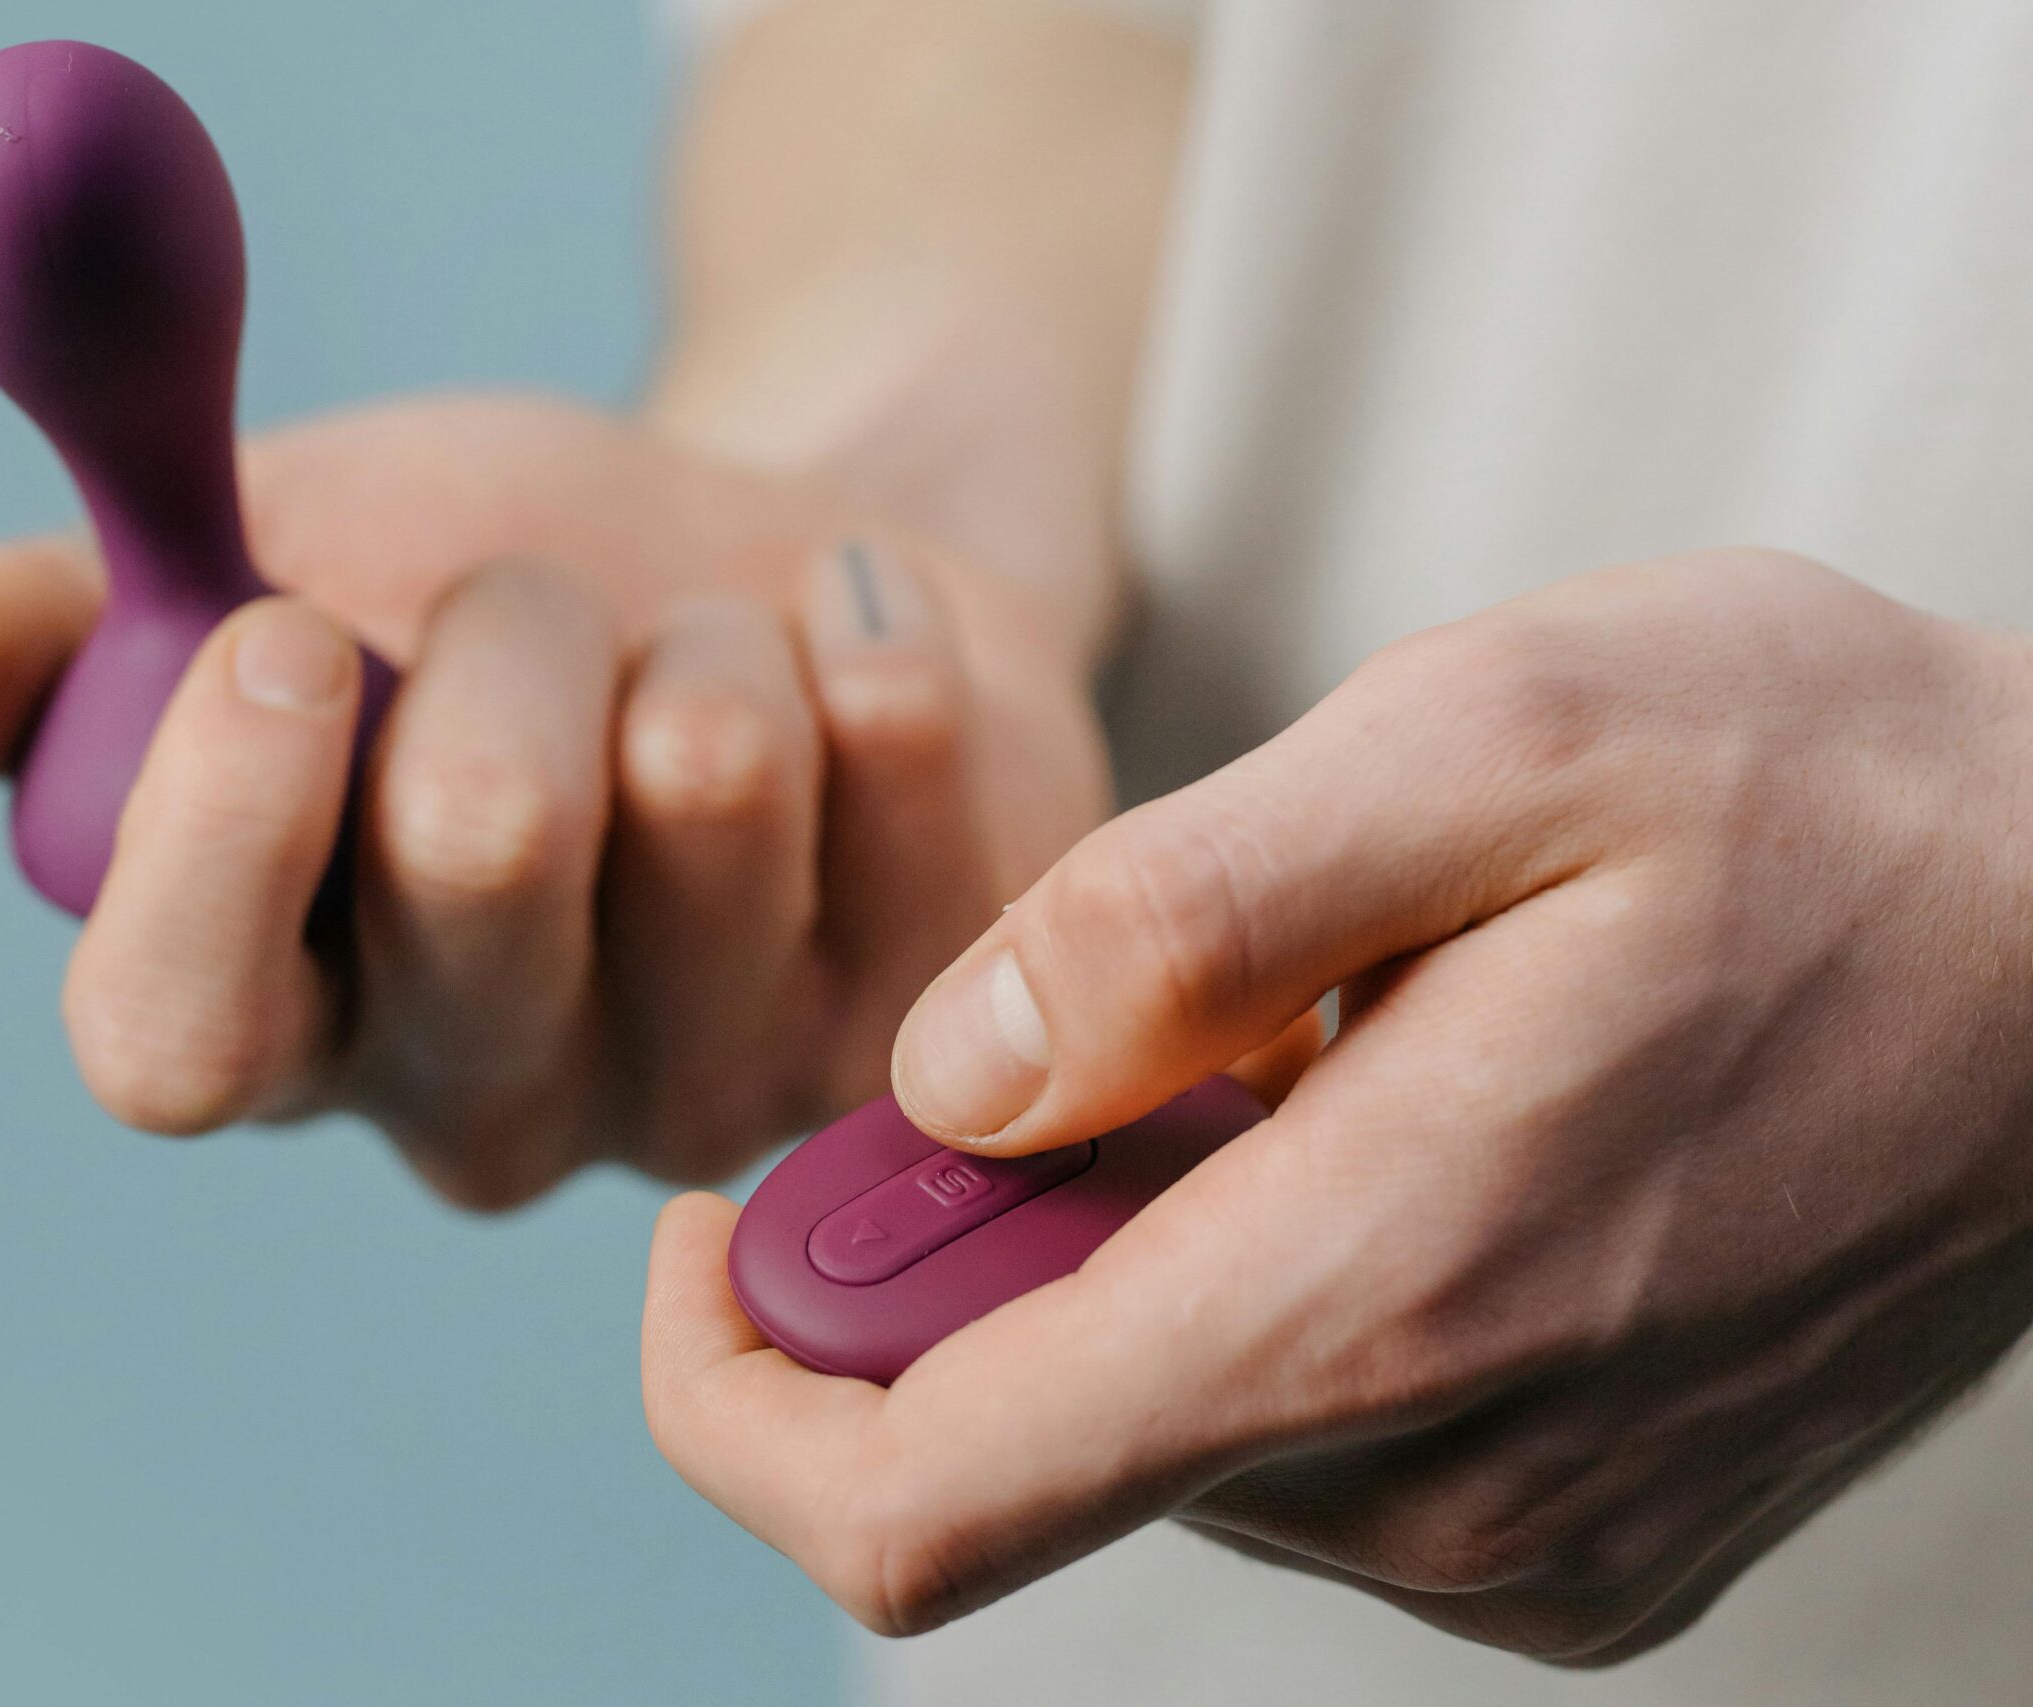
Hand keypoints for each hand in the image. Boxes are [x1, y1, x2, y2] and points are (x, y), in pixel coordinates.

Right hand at [0, 393, 1111, 1203]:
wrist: (772, 550)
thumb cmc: (500, 584)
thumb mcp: (273, 560)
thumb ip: (72, 624)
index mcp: (287, 1018)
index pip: (179, 1041)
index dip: (221, 832)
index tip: (277, 631)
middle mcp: (494, 1100)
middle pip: (477, 859)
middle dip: (503, 628)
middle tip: (530, 592)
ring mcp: (725, 1081)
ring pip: (707, 778)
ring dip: (690, 619)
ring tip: (698, 640)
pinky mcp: (926, 1013)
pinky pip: (896, 740)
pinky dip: (858, 618)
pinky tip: (842, 656)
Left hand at [645, 549, 2032, 1659]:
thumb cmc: (1827, 796)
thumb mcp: (1488, 738)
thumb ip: (1175, 920)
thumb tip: (937, 1085)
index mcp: (1373, 1305)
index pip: (914, 1504)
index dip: (738, 1385)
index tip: (725, 1216)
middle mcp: (1437, 1489)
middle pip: (1009, 1461)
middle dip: (943, 1268)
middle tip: (1046, 1045)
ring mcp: (1518, 1544)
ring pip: (1153, 1447)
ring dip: (1120, 1269)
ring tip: (1279, 1060)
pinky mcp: (1576, 1543)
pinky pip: (1298, 1459)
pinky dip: (1245, 1311)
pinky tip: (1374, 1144)